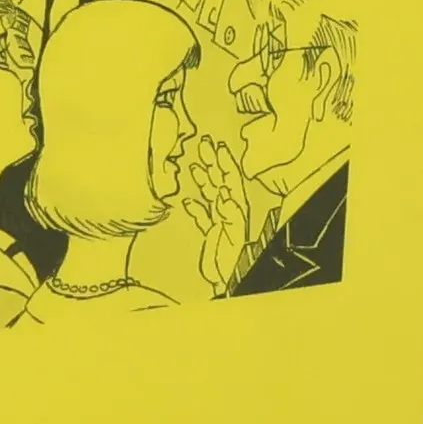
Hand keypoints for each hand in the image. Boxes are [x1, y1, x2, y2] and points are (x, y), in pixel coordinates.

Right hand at [181, 134, 252, 293]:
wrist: (229, 279)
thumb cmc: (233, 259)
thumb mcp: (233, 235)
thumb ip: (230, 215)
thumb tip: (222, 194)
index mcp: (235, 207)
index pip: (230, 178)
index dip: (224, 162)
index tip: (217, 146)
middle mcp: (229, 210)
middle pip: (220, 181)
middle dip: (213, 162)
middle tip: (204, 144)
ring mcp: (220, 220)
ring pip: (211, 194)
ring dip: (204, 179)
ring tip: (194, 165)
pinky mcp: (212, 232)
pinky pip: (203, 215)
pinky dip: (195, 207)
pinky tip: (187, 202)